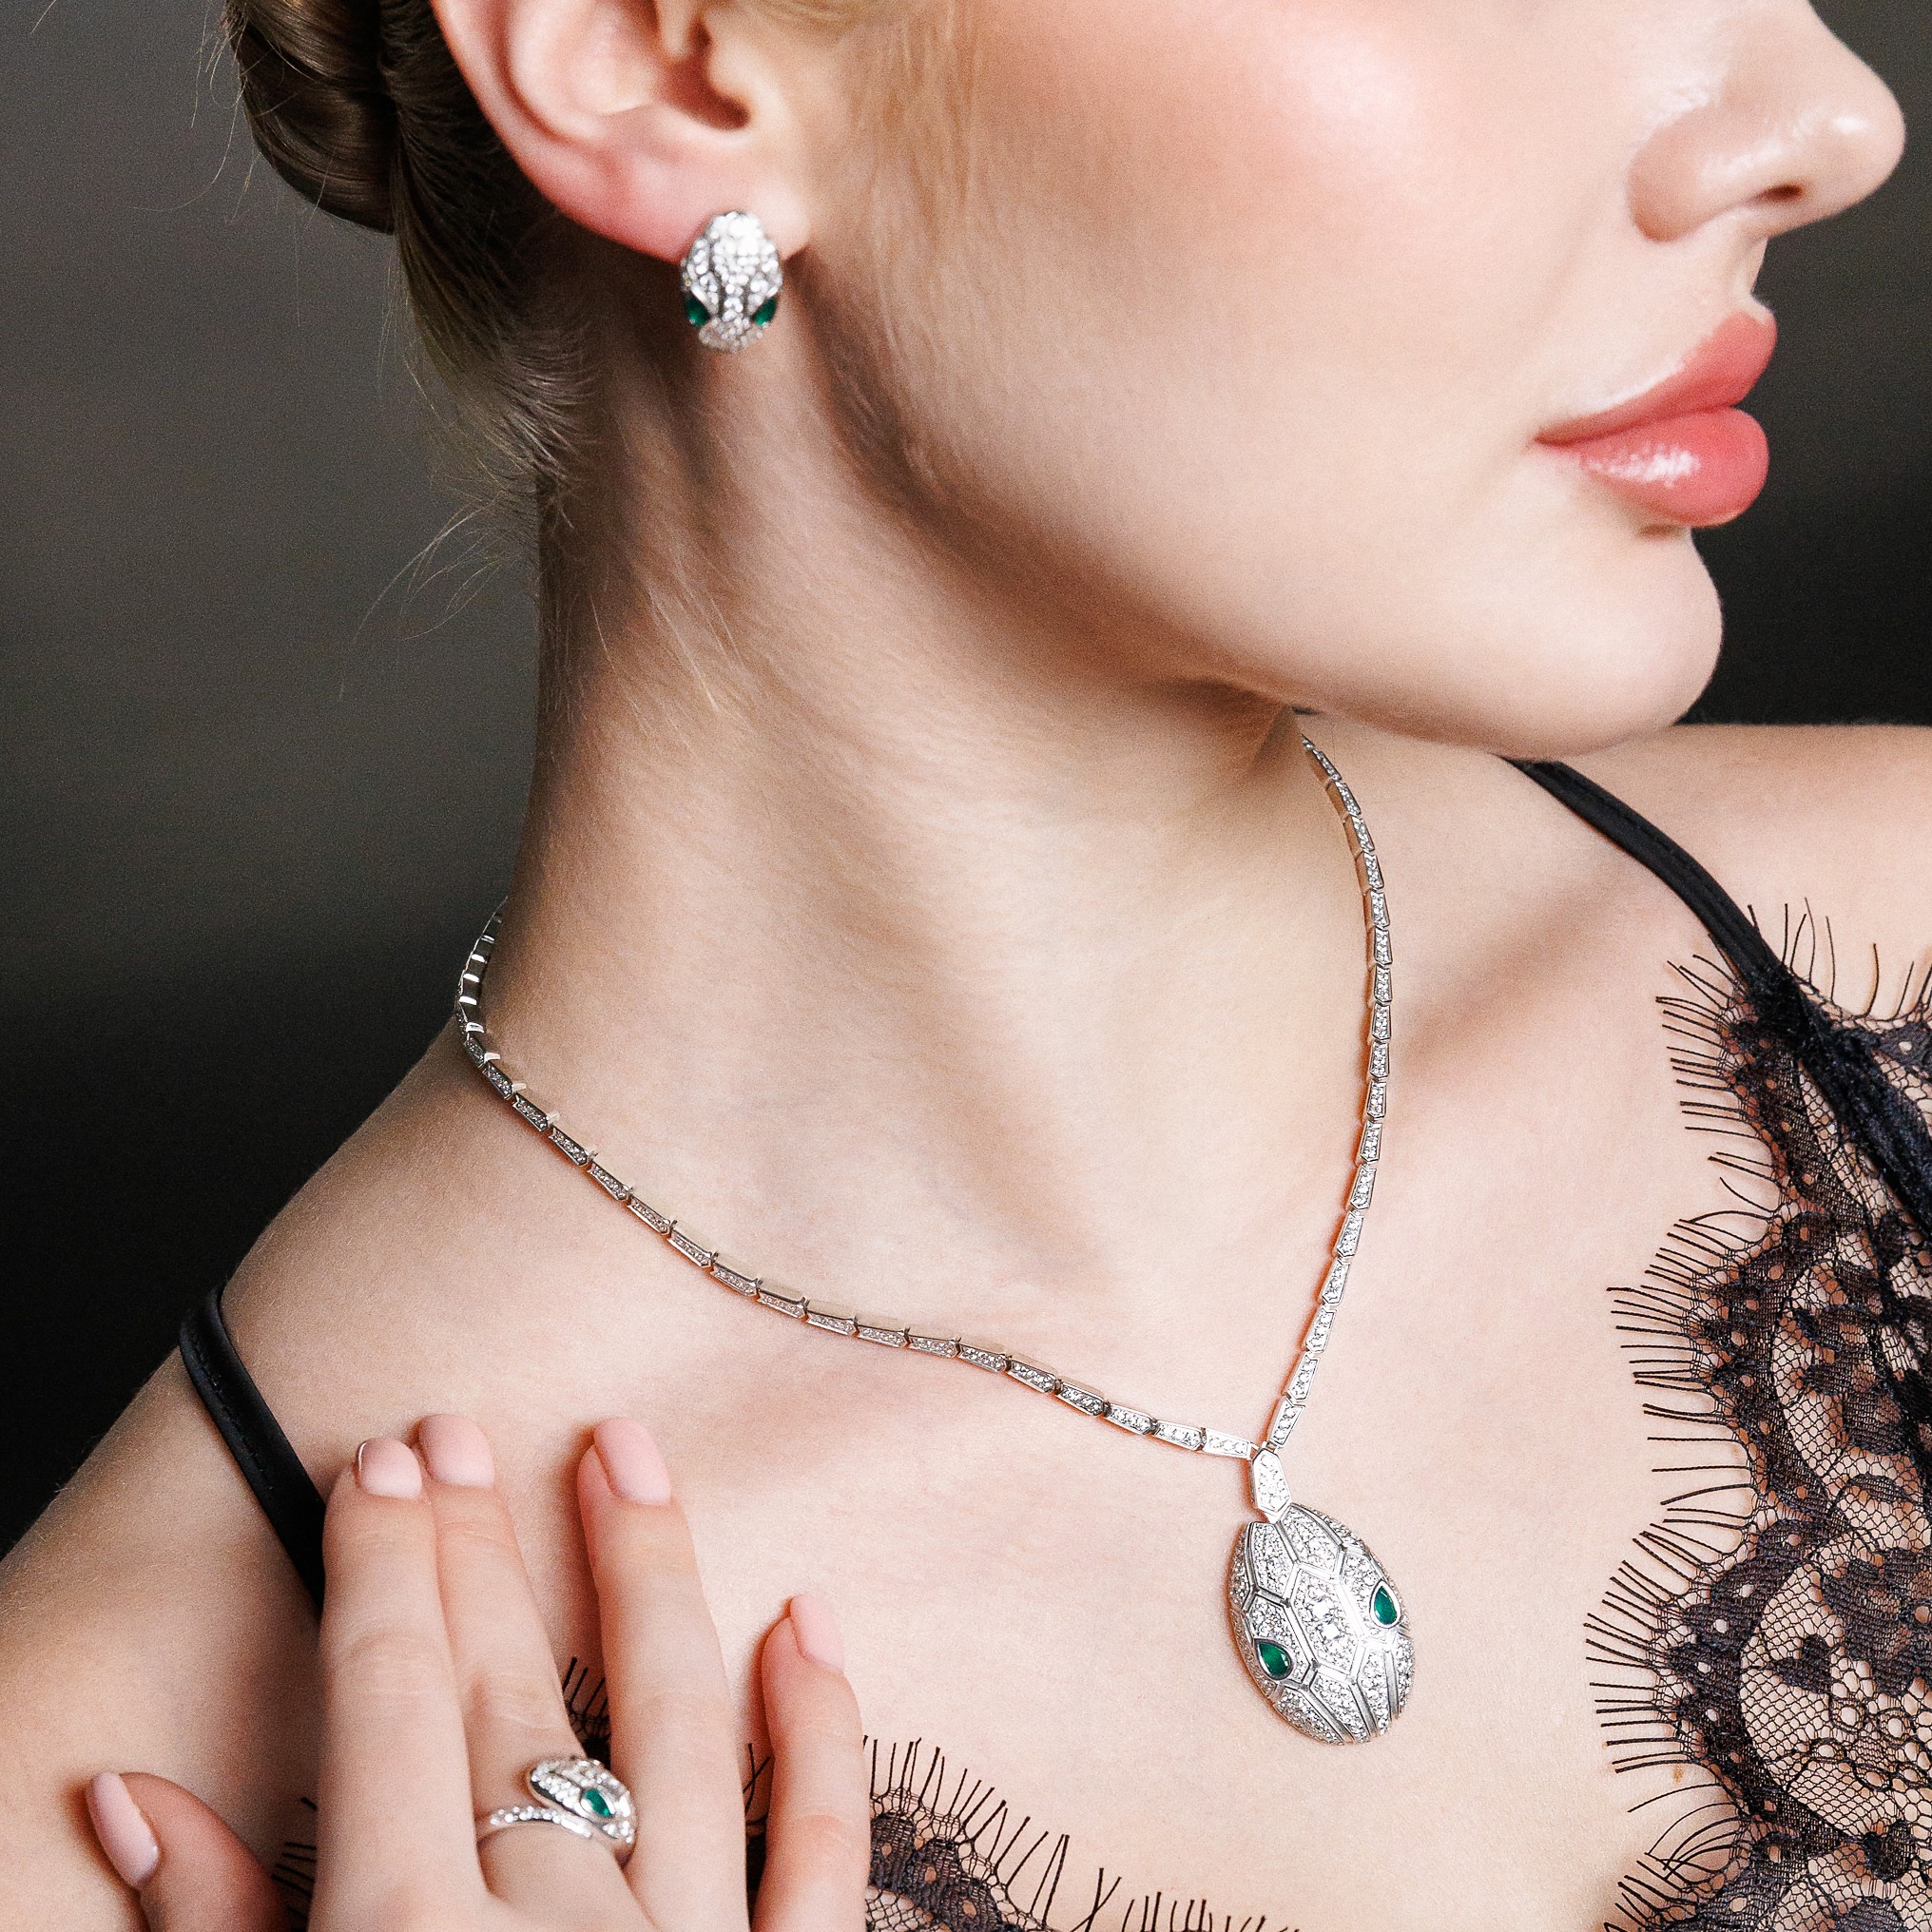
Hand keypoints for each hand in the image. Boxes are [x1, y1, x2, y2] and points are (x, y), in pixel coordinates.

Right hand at [85, 1415, 867, 1931]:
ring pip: (678, 1722)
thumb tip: (131, 1797)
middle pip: (506, 1693)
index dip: (379, 1568)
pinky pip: (827, 1851)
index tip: (380, 1458)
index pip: (384, 1704)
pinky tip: (811, 1620)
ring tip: (630, 1451)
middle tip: (466, 1425)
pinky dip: (824, 1731)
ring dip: (653, 1575)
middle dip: (477, 1549)